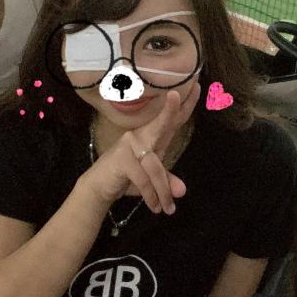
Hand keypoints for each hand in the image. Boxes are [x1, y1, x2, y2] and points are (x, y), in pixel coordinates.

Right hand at [82, 83, 199, 213]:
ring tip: (168, 209)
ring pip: (155, 168)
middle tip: (177, 95)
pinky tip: (155, 207)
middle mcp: (141, 136)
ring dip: (163, 192)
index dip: (184, 105)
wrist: (99, 187)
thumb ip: (168, 181)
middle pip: (161, 124)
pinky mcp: (122, 160)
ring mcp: (130, 146)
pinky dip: (151, 195)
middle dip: (171, 111)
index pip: (171, 120)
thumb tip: (182, 191)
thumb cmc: (128, 178)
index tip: (196, 87)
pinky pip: (144, 179)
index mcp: (152, 137)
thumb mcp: (153, 180)